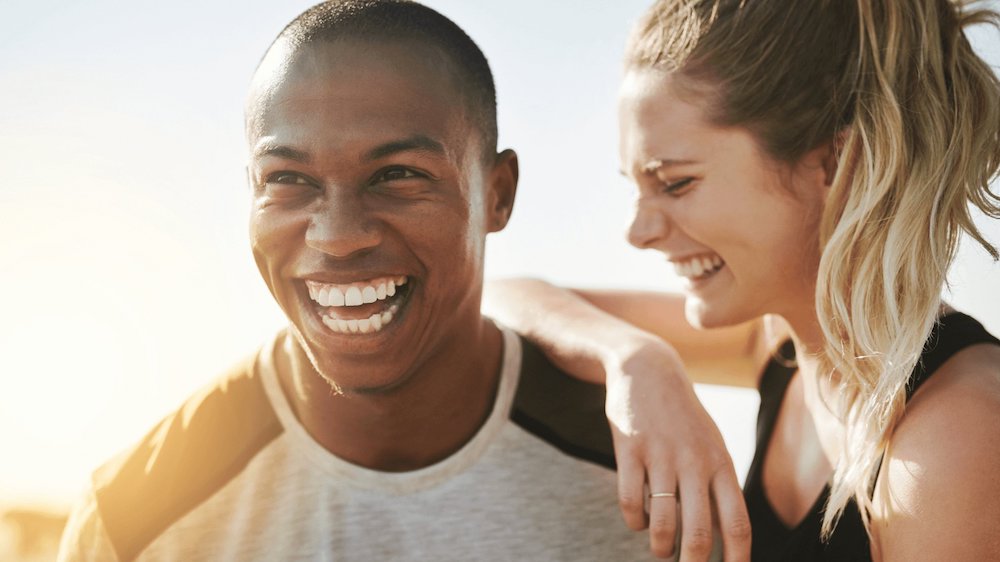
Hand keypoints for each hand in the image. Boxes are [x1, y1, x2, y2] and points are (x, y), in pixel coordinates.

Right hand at [604, 338, 750, 560]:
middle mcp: (695, 462)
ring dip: (660, 546)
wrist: (647, 370)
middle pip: (698, 533)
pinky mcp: (629, 449)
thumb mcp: (711, 447)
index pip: (737, 523)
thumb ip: (717, 490)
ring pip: (661, 523)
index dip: (736, 559)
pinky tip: (637, 519)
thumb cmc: (684, 419)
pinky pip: (629, 501)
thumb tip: (723, 538)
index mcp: (721, 464)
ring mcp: (661, 456)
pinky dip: (633, 520)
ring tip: (660, 549)